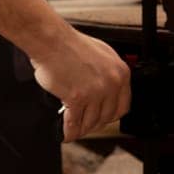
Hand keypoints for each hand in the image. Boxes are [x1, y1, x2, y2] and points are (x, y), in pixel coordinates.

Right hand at [29, 25, 131, 140]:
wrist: (51, 40)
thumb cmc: (70, 44)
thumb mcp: (101, 55)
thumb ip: (108, 74)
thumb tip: (107, 92)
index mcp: (120, 72)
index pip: (123, 106)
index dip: (110, 115)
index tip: (103, 118)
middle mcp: (111, 84)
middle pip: (107, 118)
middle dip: (95, 124)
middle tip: (85, 123)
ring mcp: (95, 92)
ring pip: (90, 123)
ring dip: (81, 129)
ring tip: (73, 128)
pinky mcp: (76, 98)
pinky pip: (74, 124)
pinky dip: (68, 132)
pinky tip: (64, 132)